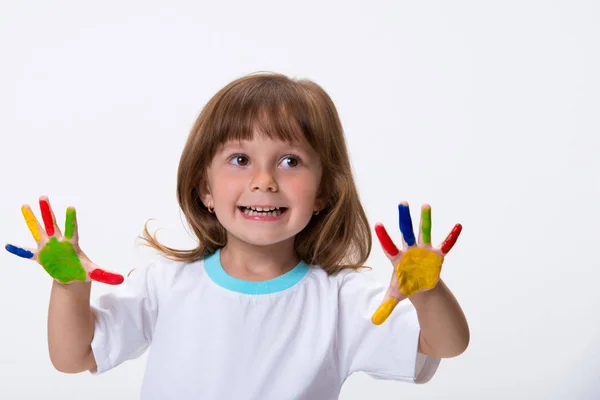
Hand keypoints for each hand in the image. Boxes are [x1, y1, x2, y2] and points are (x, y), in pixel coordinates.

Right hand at [5, 196, 123, 284]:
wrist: (71, 276)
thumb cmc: (81, 271)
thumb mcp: (93, 273)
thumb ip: (105, 275)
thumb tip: (122, 279)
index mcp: (71, 243)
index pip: (72, 229)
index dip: (71, 219)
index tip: (71, 206)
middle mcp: (58, 241)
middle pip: (52, 224)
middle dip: (47, 211)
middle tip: (43, 196)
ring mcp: (48, 247)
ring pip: (38, 230)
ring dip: (31, 219)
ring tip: (24, 206)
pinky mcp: (40, 255)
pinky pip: (26, 252)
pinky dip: (18, 250)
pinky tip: (8, 245)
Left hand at [371, 202, 461, 324]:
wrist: (420, 285)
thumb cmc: (406, 286)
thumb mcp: (395, 296)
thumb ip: (385, 306)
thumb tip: (373, 322)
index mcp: (398, 259)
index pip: (389, 246)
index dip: (384, 236)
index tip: (377, 224)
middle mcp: (410, 250)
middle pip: (406, 232)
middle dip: (404, 219)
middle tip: (402, 202)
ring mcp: (424, 251)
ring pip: (425, 232)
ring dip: (426, 219)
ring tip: (426, 205)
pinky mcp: (437, 255)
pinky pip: (446, 244)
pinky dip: (451, 236)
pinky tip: (457, 226)